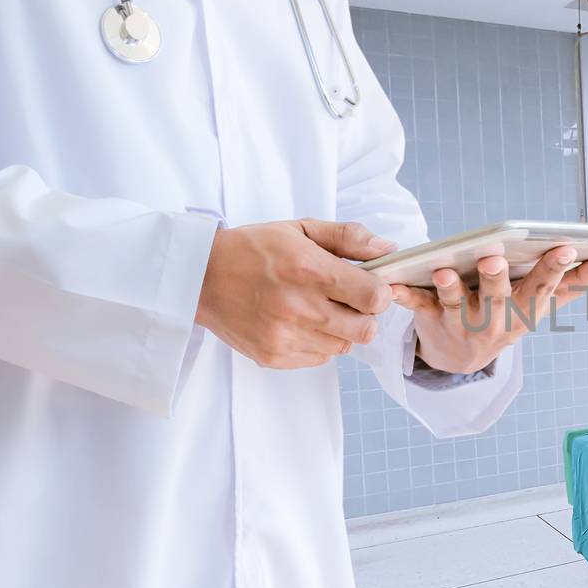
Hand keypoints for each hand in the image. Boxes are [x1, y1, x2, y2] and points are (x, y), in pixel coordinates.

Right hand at [196, 219, 395, 368]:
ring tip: (318, 309)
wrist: (199, 277)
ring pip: (344, 346)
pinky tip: (300, 323)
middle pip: (365, 329)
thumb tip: (388, 248)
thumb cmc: (252, 249)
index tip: (369, 285)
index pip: (374, 297)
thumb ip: (348, 237)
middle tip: (346, 300)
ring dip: (341, 330)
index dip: (379, 292)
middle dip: (364, 314)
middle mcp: (299, 308)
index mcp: (309, 271)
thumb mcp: (300, 229)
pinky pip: (320, 358)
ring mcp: (285, 336)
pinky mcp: (274, 356)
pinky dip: (319, 343)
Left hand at [391, 248, 587, 374]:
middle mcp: (497, 320)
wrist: (460, 357)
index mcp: (526, 310)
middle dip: (497, 280)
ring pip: (458, 305)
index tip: (567, 247)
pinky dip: (405, 297)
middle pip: (499, 299)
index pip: (545, 288)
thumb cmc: (509, 314)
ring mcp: (463, 323)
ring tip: (443, 271)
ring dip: (451, 289)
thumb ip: (582, 280)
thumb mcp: (544, 301)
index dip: (556, 270)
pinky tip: (394, 283)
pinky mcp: (431, 320)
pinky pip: (417, 307)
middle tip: (495, 258)